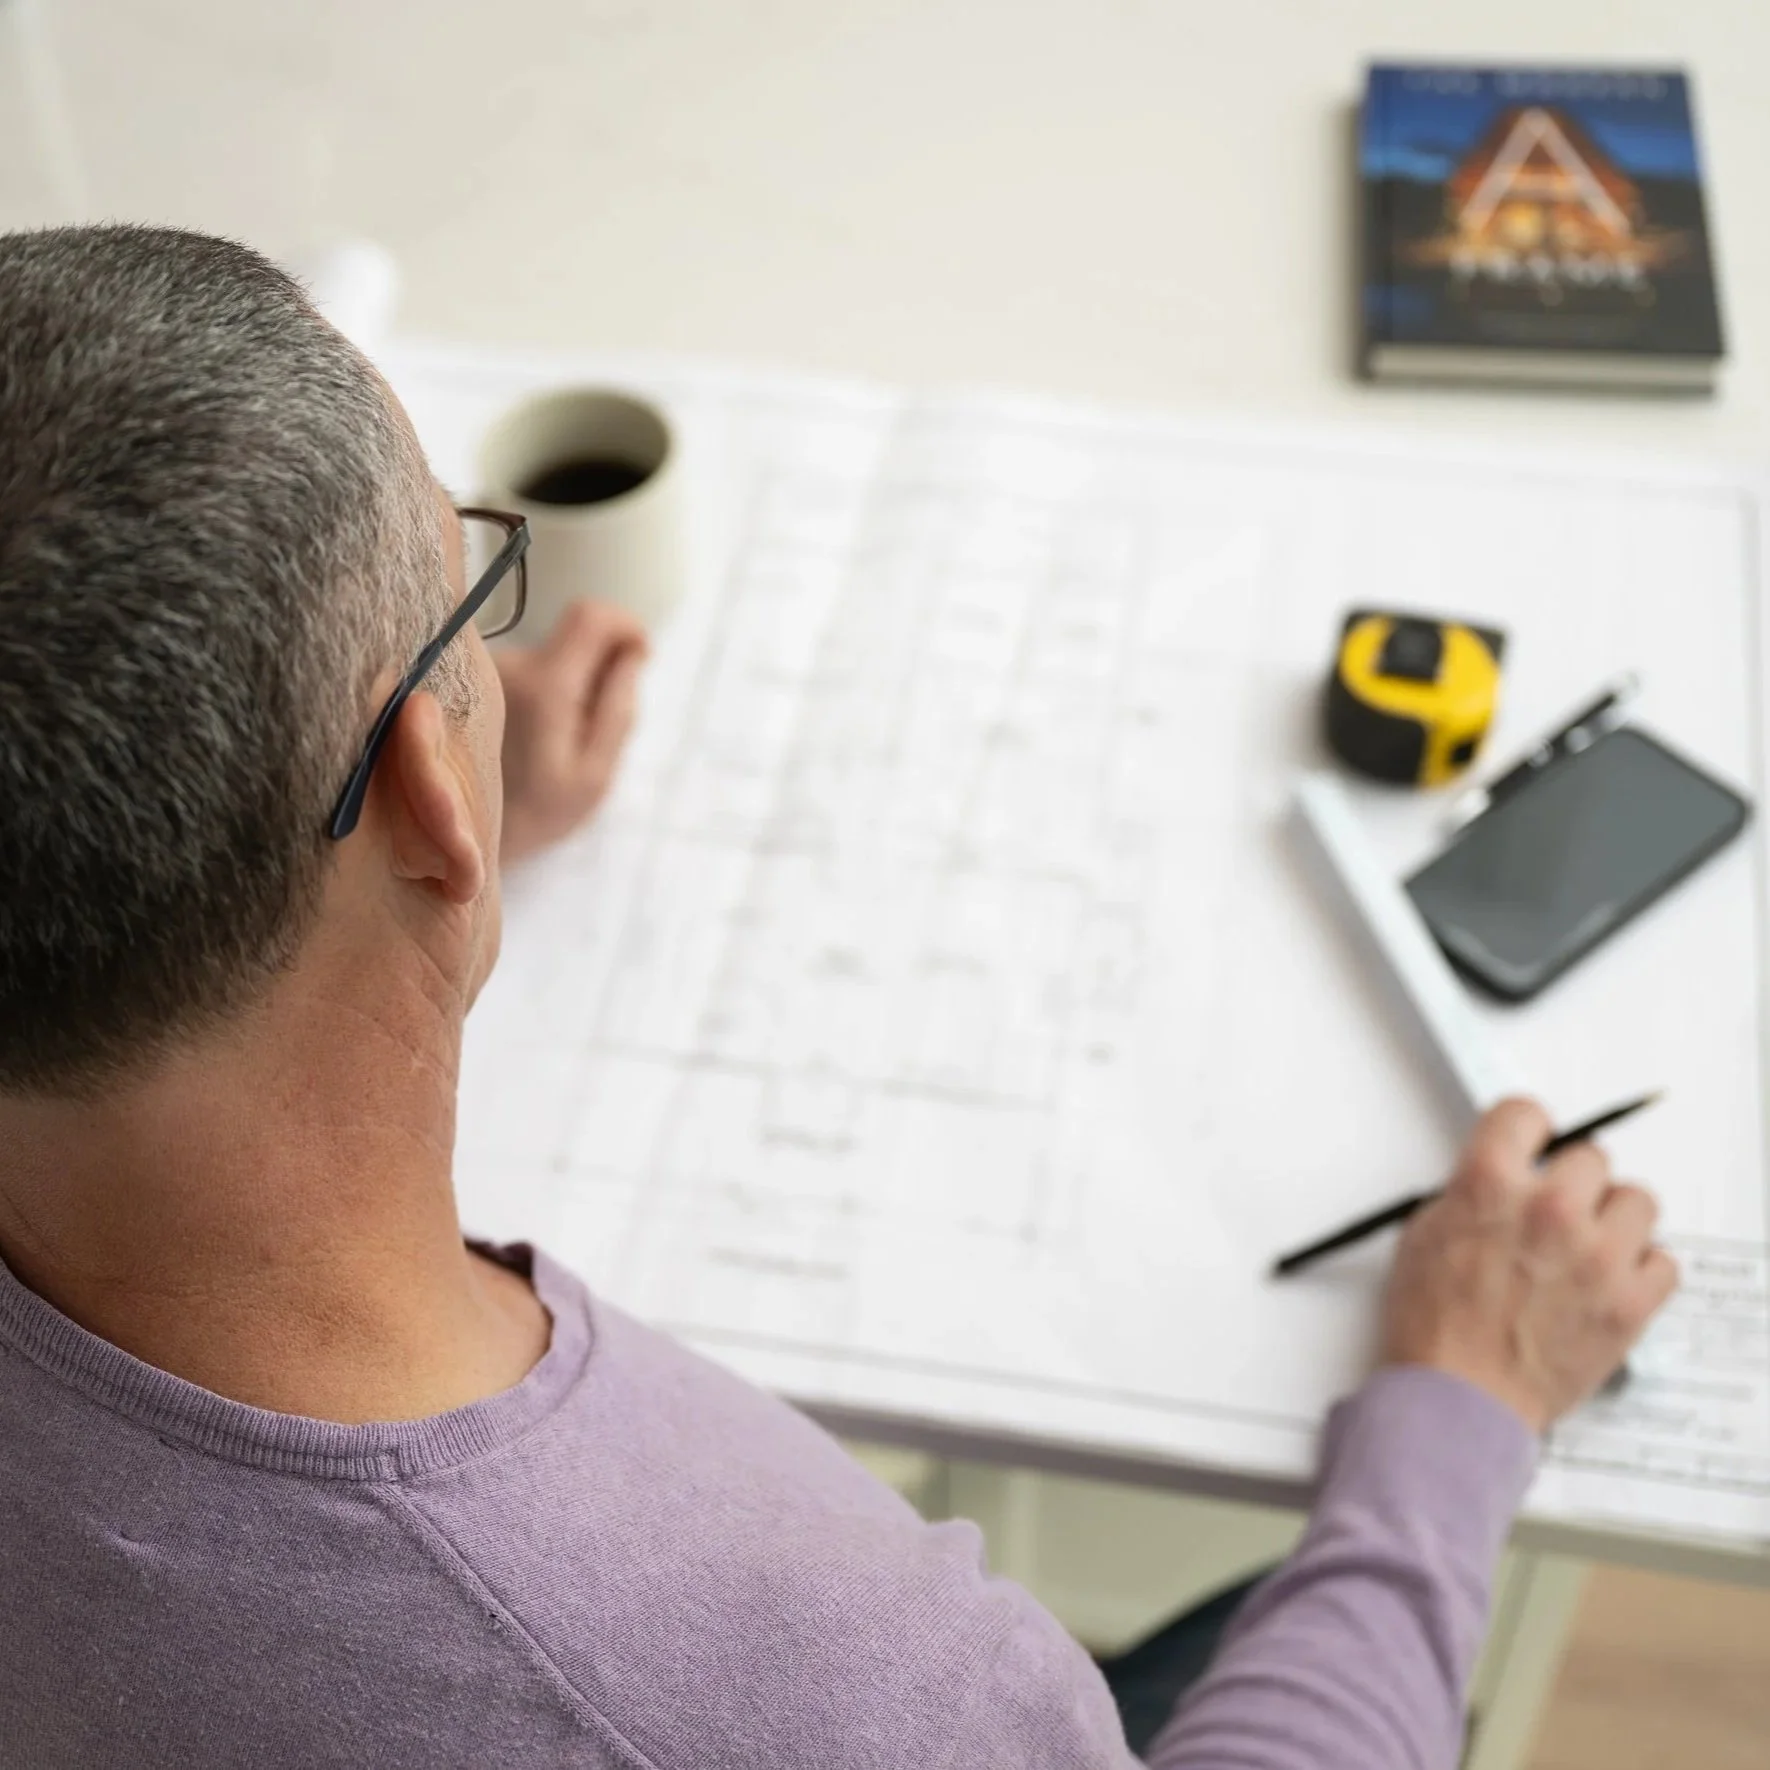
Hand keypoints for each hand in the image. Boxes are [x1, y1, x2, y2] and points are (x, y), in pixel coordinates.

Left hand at [495, 600, 647, 863]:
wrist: (461, 839)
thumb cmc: (536, 813)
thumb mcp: (595, 773)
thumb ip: (619, 708)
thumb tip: (632, 652)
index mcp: (545, 687)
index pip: (591, 616)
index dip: (625, 626)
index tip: (638, 656)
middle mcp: (508, 666)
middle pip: (571, 638)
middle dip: (597, 671)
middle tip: (593, 727)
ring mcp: (484, 671)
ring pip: (547, 657)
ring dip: (566, 688)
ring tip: (555, 745)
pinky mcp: (470, 680)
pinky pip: (522, 672)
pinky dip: (540, 696)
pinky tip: (528, 742)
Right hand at [1379, 1097, 1678, 1432]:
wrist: (1458, 1397)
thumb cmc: (1433, 1326)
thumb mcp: (1425, 1234)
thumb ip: (1472, 1194)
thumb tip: (1507, 1180)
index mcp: (1489, 1185)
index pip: (1526, 1113)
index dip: (1526, 1130)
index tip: (1531, 1145)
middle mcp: (1549, 1210)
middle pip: (1591, 1157)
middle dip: (1571, 1180)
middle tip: (1555, 1209)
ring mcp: (1596, 1256)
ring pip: (1638, 1201)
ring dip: (1612, 1219)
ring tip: (1587, 1247)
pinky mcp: (1629, 1301)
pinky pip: (1664, 1260)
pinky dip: (1642, 1268)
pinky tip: (1609, 1280)